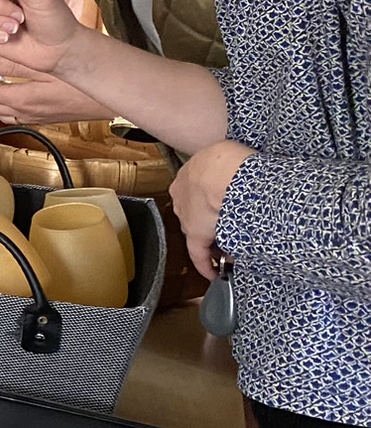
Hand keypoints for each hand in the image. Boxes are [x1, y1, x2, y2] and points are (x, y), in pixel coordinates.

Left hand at [0, 62, 111, 125]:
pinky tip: (5, 96)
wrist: (110, 96)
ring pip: (2, 112)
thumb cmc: (82, 80)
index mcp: (23, 100)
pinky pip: (16, 115)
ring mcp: (36, 117)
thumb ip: (14, 65)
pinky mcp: (46, 117)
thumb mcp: (46, 67)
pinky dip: (4, 105)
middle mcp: (26, 113)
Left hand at [171, 139, 256, 276]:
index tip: (223, 209)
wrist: (223, 169)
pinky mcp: (197, 234)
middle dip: (214, 222)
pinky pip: (199, 253)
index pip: (200, 193)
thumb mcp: (227, 154)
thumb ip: (230, 166)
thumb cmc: (229, 157)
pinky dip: (205, 263)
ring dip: (216, 240)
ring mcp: (188, 215)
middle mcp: (183, 195)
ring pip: (201, 231)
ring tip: (234, 249)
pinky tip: (213, 273)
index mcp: (190, 173)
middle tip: (232, 231)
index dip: (212, 203)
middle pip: (198, 213)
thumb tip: (243, 171)